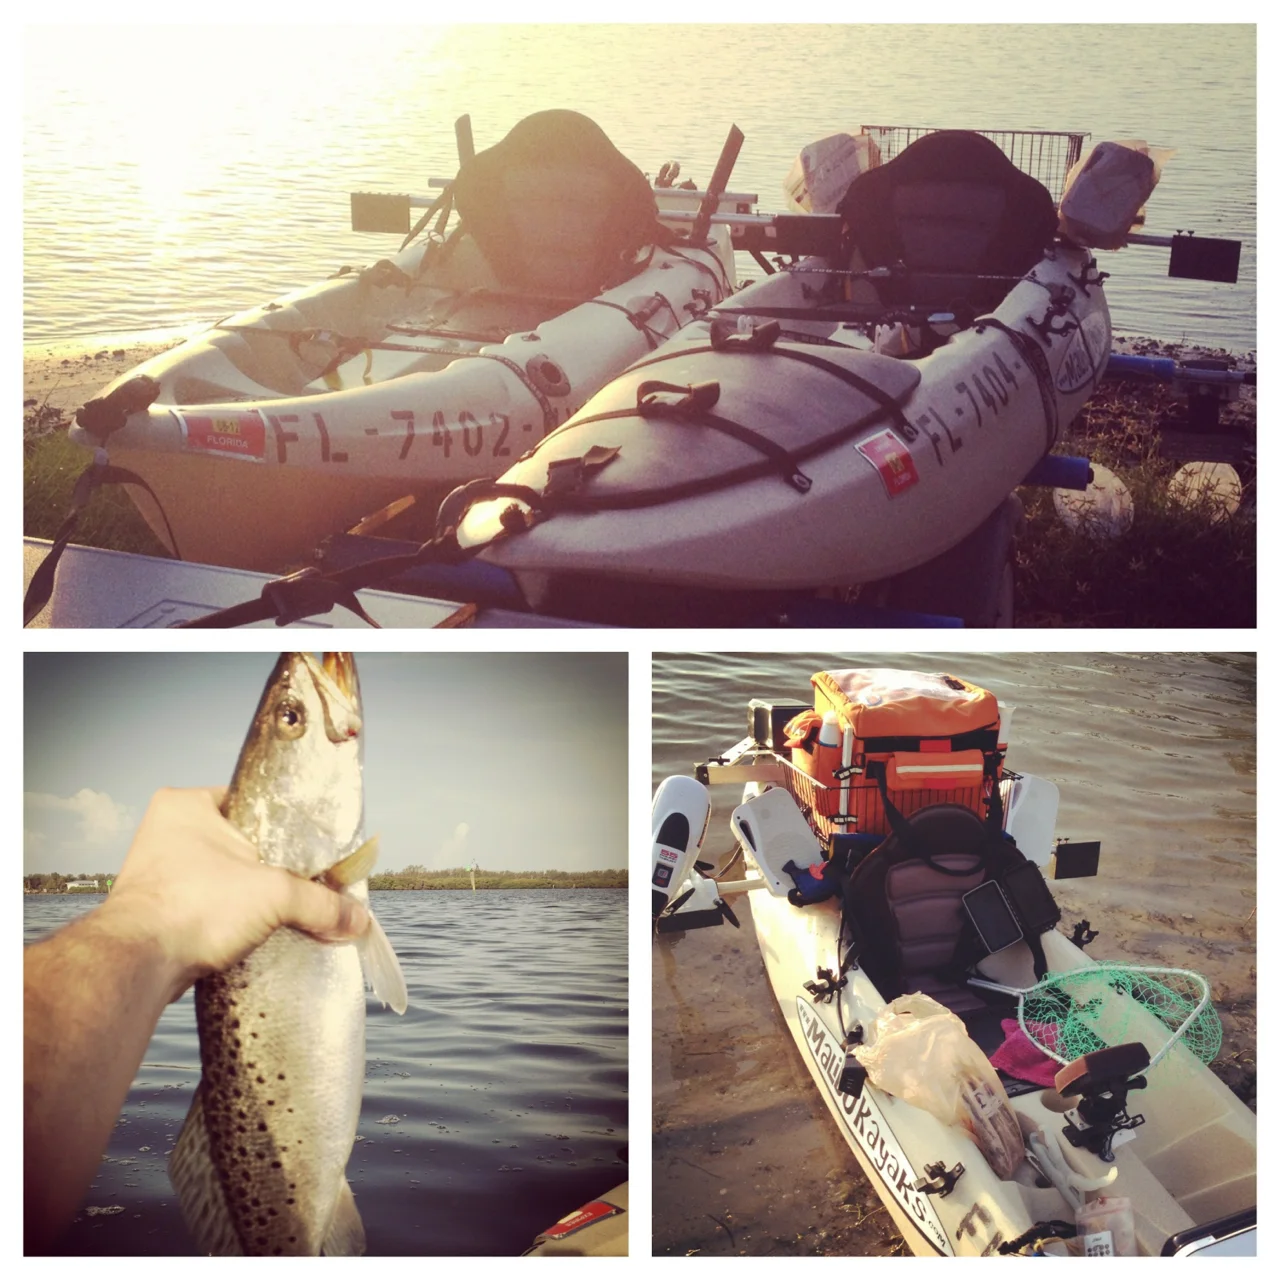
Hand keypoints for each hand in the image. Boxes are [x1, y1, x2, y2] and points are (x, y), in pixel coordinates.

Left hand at [103, 787, 368, 1000]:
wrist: (137, 968)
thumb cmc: (195, 907)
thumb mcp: (274, 895)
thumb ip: (321, 903)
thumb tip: (359, 920)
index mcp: (186, 804)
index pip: (253, 802)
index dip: (287, 826)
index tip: (313, 847)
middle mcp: (166, 831)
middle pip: (242, 842)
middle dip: (271, 865)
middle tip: (303, 879)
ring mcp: (157, 870)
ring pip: (225, 875)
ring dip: (251, 893)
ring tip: (282, 906)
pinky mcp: (158, 908)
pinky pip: (209, 902)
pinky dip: (230, 915)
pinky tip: (255, 929)